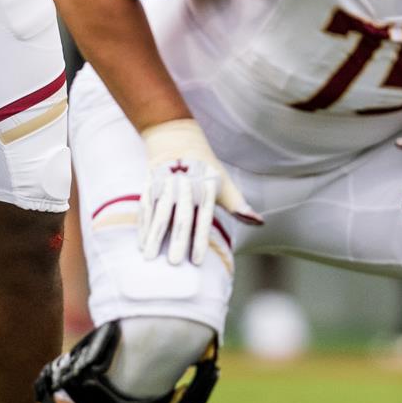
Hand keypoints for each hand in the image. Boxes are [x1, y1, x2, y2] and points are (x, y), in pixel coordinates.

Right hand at [138, 119, 260, 265]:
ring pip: (160, 213)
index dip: (200, 240)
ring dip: (155, 237)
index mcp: (205, 188)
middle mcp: (185, 186)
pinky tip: (142, 244)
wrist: (176, 139)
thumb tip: (260, 222)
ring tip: (151, 257)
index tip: (197, 261)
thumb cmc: (205, 168)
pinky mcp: (149, 184)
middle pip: (181, 218)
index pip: (203, 219)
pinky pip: (145, 207)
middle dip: (177, 241)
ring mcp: (165, 185)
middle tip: (174, 263)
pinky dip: (143, 226)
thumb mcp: (223, 183)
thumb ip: (238, 206)